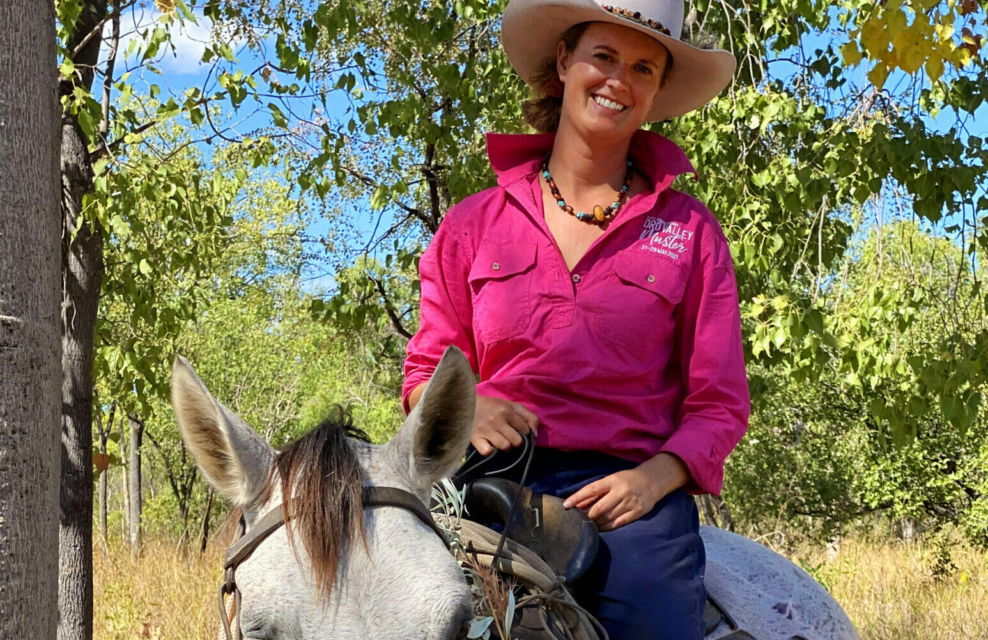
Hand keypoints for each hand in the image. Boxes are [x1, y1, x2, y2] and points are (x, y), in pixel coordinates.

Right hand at [471, 394, 538, 455]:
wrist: (465, 404)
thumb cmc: (491, 406)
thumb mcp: (511, 405)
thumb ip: (528, 416)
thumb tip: (535, 434)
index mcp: (507, 411)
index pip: (525, 429)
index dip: (525, 433)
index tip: (520, 432)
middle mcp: (497, 421)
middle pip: (517, 441)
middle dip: (517, 442)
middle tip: (511, 439)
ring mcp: (485, 430)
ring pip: (505, 447)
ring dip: (505, 447)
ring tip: (502, 442)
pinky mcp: (475, 438)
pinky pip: (487, 452)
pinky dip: (491, 451)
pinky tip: (490, 446)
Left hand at [563, 453, 688, 530]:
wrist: (652, 481)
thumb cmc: (627, 480)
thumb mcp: (611, 480)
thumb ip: (596, 492)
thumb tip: (577, 504)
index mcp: (613, 480)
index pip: (591, 490)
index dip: (577, 498)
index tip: (566, 505)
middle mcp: (622, 491)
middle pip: (600, 507)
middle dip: (588, 516)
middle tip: (579, 521)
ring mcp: (631, 502)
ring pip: (608, 517)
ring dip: (597, 523)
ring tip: (589, 526)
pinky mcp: (638, 512)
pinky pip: (619, 523)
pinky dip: (608, 527)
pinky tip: (601, 528)